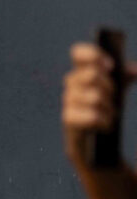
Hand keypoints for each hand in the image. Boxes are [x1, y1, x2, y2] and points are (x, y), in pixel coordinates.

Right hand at [63, 42, 136, 165]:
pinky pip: (91, 115)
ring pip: (94, 96)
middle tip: (114, 98)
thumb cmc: (106, 111)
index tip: (111, 66)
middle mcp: (72, 84)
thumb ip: (125, 77)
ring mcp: (68, 101)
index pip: (78, 53)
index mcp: (83, 72)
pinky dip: (103, 121)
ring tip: (111, 116)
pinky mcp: (68, 119)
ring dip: (109, 108)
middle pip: (92, 75)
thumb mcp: (117, 91)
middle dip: (110, 87)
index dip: (93, 55)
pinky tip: (106, 126)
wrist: (96, 144)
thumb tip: (133, 70)